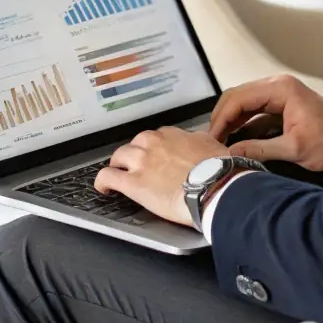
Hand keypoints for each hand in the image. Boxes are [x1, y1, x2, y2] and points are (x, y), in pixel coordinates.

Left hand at [94, 127, 227, 226]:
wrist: (215, 186)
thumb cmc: (218, 170)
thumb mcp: (213, 145)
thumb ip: (199, 142)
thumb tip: (198, 143)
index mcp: (171, 134)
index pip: (154, 137)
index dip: (153, 150)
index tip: (155, 158)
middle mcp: (153, 143)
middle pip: (134, 145)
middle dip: (134, 157)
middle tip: (139, 169)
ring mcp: (140, 162)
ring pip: (118, 158)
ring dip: (118, 166)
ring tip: (119, 177)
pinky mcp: (132, 183)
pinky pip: (107, 177)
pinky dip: (103, 182)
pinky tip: (104, 188)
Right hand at [209, 74, 322, 170]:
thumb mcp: (294, 149)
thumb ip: (260, 150)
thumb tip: (230, 154)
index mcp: (280, 89)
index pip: (239, 98)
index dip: (222, 118)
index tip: (212, 138)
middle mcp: (277, 84)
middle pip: (237, 95)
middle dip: (222, 117)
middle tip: (212, 140)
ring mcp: (279, 91)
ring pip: (243, 101)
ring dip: (230, 119)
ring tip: (219, 141)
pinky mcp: (280, 102)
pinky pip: (253, 108)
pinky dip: (241, 121)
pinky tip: (234, 138)